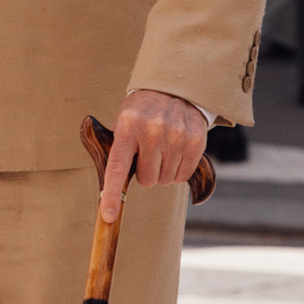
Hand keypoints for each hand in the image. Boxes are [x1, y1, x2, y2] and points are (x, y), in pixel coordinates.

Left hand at [101, 88, 207, 224]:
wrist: (174, 88)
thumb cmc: (142, 111)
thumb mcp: (123, 121)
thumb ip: (115, 149)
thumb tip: (109, 187)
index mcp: (128, 127)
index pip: (117, 167)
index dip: (112, 194)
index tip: (109, 215)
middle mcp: (152, 132)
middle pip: (147, 180)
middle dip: (146, 173)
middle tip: (148, 155)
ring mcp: (176, 137)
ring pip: (166, 180)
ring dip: (163, 171)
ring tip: (163, 149)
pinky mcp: (195, 141)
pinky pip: (183, 175)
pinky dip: (178, 170)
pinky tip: (176, 152)